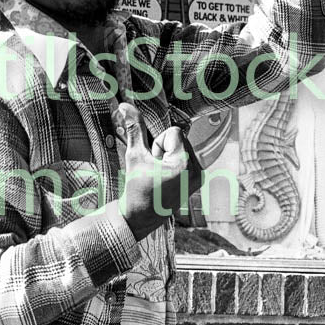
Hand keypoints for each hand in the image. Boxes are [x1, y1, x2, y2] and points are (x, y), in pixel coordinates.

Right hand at [112, 102, 202, 240]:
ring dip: (168, 156)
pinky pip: (187, 158)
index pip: (174, 132)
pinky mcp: (198, 180)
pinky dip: (174, 163)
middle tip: (155, 169)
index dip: (158, 143)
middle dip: (164, 149)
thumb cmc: (136, 189)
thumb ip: (134, 129)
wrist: (140, 217)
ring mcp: (199, 176)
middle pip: (180, 138)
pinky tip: (165, 179)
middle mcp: (197, 170)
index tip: (153, 162)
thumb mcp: (134, 156)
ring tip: (160, 175)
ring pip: (182, 147)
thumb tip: (126, 106)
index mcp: (185, 164)